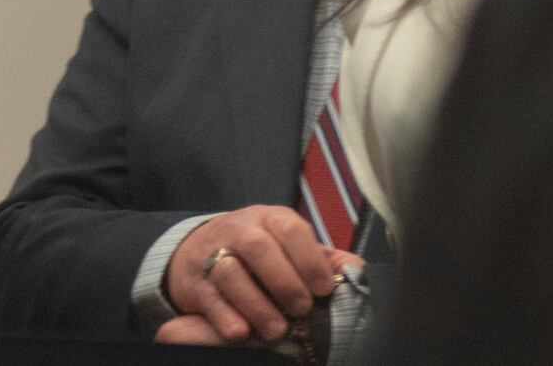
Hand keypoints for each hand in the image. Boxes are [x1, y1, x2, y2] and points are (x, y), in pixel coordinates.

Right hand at [165, 206, 336, 343]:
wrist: (198, 251)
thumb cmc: (258, 253)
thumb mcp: (287, 244)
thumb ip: (320, 257)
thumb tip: (358, 270)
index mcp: (268, 219)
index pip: (290, 228)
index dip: (309, 258)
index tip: (323, 289)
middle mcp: (238, 231)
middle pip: (257, 246)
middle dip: (284, 281)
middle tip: (301, 309)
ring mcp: (212, 254)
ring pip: (230, 272)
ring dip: (256, 304)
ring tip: (276, 330)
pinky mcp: (195, 283)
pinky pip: (209, 299)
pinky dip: (226, 318)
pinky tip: (243, 332)